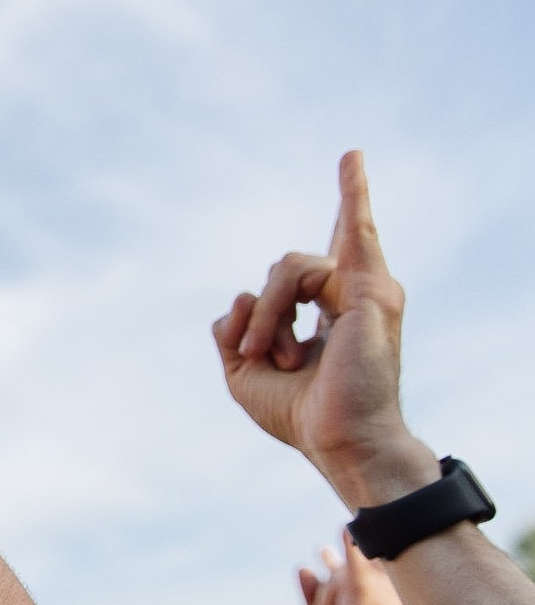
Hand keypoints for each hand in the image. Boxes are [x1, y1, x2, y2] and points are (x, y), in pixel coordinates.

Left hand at [213, 153, 433, 504]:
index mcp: (329, 315)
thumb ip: (233, 331)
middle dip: (260, 315)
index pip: (316, 267)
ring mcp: (365, 291)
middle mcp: (351, 298)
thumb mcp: (244, 372)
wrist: (338, 441)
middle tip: (259, 356)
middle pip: (285, 273)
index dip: (335, 219)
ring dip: (267, 313)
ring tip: (273, 355)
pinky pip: (350, 235)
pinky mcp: (372, 291)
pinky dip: (340, 213)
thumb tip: (236, 297)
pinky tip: (351, 163)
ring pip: (286, 268)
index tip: (349, 165)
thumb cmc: (301, 414)